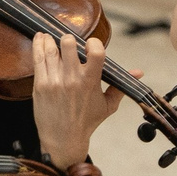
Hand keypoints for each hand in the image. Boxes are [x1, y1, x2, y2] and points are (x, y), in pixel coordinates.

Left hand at [29, 31, 123, 165]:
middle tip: (69, 42)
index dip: (94, 42)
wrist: (63, 138)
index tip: (92, 43)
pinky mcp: (40, 84)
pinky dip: (38, 45)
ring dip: (51, 40)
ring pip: (51, 49)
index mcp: (91, 82)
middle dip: (69, 39)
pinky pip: (38, 59)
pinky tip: (40, 38)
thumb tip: (138, 72)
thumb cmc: (87, 122)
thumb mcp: (108, 105)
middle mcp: (72, 79)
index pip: (96, 52)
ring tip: (51, 36)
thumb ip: (121, 85)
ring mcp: (54, 81)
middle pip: (68, 44)